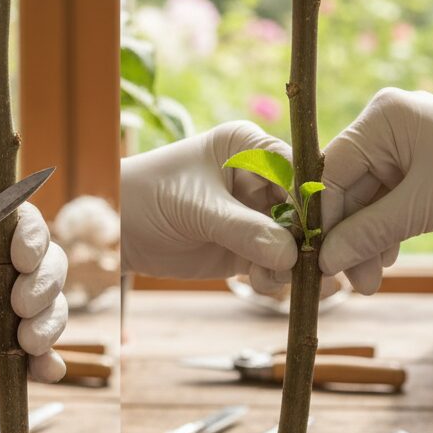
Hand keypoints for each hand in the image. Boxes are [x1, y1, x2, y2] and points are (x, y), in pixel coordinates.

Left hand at [121, 122, 297, 291]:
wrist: (116, 232)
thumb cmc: (147, 197)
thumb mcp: (197, 209)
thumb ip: (244, 230)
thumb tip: (291, 255)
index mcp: (250, 147)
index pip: (297, 170)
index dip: (311, 201)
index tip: (316, 232)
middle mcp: (260, 179)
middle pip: (303, 210)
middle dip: (306, 240)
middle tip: (306, 266)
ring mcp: (257, 215)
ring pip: (295, 242)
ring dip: (291, 264)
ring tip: (272, 279)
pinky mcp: (249, 247)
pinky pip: (277, 265)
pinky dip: (276, 278)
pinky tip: (262, 284)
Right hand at [318, 88, 432, 293]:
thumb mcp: (426, 206)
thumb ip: (370, 232)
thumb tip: (325, 259)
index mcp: (382, 118)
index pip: (331, 172)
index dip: (324, 219)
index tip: (320, 261)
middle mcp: (385, 126)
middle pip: (346, 189)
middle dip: (349, 237)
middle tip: (351, 282)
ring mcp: (401, 147)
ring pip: (365, 202)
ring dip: (366, 242)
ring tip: (371, 281)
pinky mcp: (417, 167)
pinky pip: (387, 203)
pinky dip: (385, 232)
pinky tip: (385, 261)